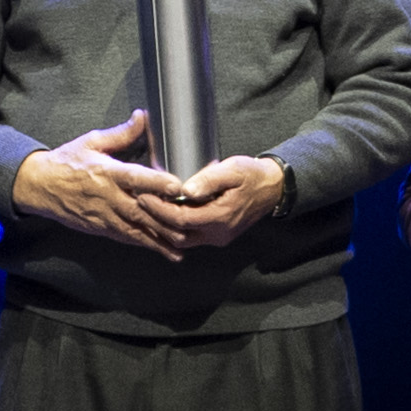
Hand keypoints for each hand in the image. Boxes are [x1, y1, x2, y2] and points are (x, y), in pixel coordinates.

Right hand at [12, 110, 183, 258]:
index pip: (135, 178)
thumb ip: (121, 133)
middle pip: (141, 210)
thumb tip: (142, 117)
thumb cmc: (67, 161)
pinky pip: (128, 238)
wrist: (40, 186)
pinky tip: (167, 251)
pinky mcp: (102, 228)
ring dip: (162, 237)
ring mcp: (105, 216)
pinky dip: (148, 245)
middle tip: (191, 222)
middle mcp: (108, 197)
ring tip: (185, 243)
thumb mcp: (92, 142)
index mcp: (107, 172)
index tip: (177, 186)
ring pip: (138, 230)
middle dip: (166, 218)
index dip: (157, 183)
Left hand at [147, 155, 288, 248]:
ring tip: (147, 207)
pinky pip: (190, 238)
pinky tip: (162, 215)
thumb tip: (185, 190)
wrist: (273, 188)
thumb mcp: (233, 169)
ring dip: (163, 226)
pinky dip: (174, 229)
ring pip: (182, 240)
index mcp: (221, 217)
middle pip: (177, 235)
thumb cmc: (252, 175)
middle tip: (138, 202)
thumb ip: (209, 180)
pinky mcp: (217, 236)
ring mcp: (218, 238)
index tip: (143, 196)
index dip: (159, 209)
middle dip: (155, 220)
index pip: (182, 219)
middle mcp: (218, 234)